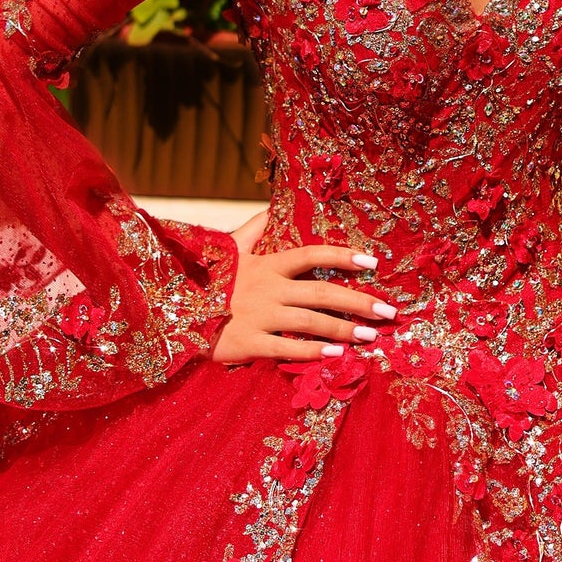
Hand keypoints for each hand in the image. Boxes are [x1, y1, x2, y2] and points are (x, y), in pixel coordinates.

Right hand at [211, 215, 394, 362]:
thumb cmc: (206, 279)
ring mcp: (259, 316)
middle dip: (360, 301)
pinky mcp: (249, 343)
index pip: (313, 254)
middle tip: (389, 311)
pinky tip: (336, 355)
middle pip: (323, 290)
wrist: (171, 310)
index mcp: (267, 263)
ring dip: (345, 329)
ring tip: (372, 336)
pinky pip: (288, 348)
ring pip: (312, 321)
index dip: (344, 256)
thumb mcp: (228, 248)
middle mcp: (268, 288)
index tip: (373, 263)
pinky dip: (313, 352)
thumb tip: (272, 205)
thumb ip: (253, 228)